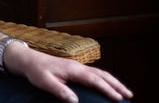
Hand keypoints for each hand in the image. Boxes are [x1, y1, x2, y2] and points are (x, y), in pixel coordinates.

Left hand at [11, 49, 132, 102]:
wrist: (29, 60)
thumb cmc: (37, 71)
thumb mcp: (45, 82)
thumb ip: (60, 91)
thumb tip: (75, 102)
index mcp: (73, 69)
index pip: (95, 80)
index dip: (107, 89)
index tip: (118, 98)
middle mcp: (78, 67)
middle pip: (102, 74)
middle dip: (116, 84)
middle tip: (129, 95)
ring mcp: (77, 67)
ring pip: (100, 73)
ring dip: (112, 81)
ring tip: (123, 91)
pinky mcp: (75, 69)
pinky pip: (94, 74)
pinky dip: (104, 79)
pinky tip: (107, 86)